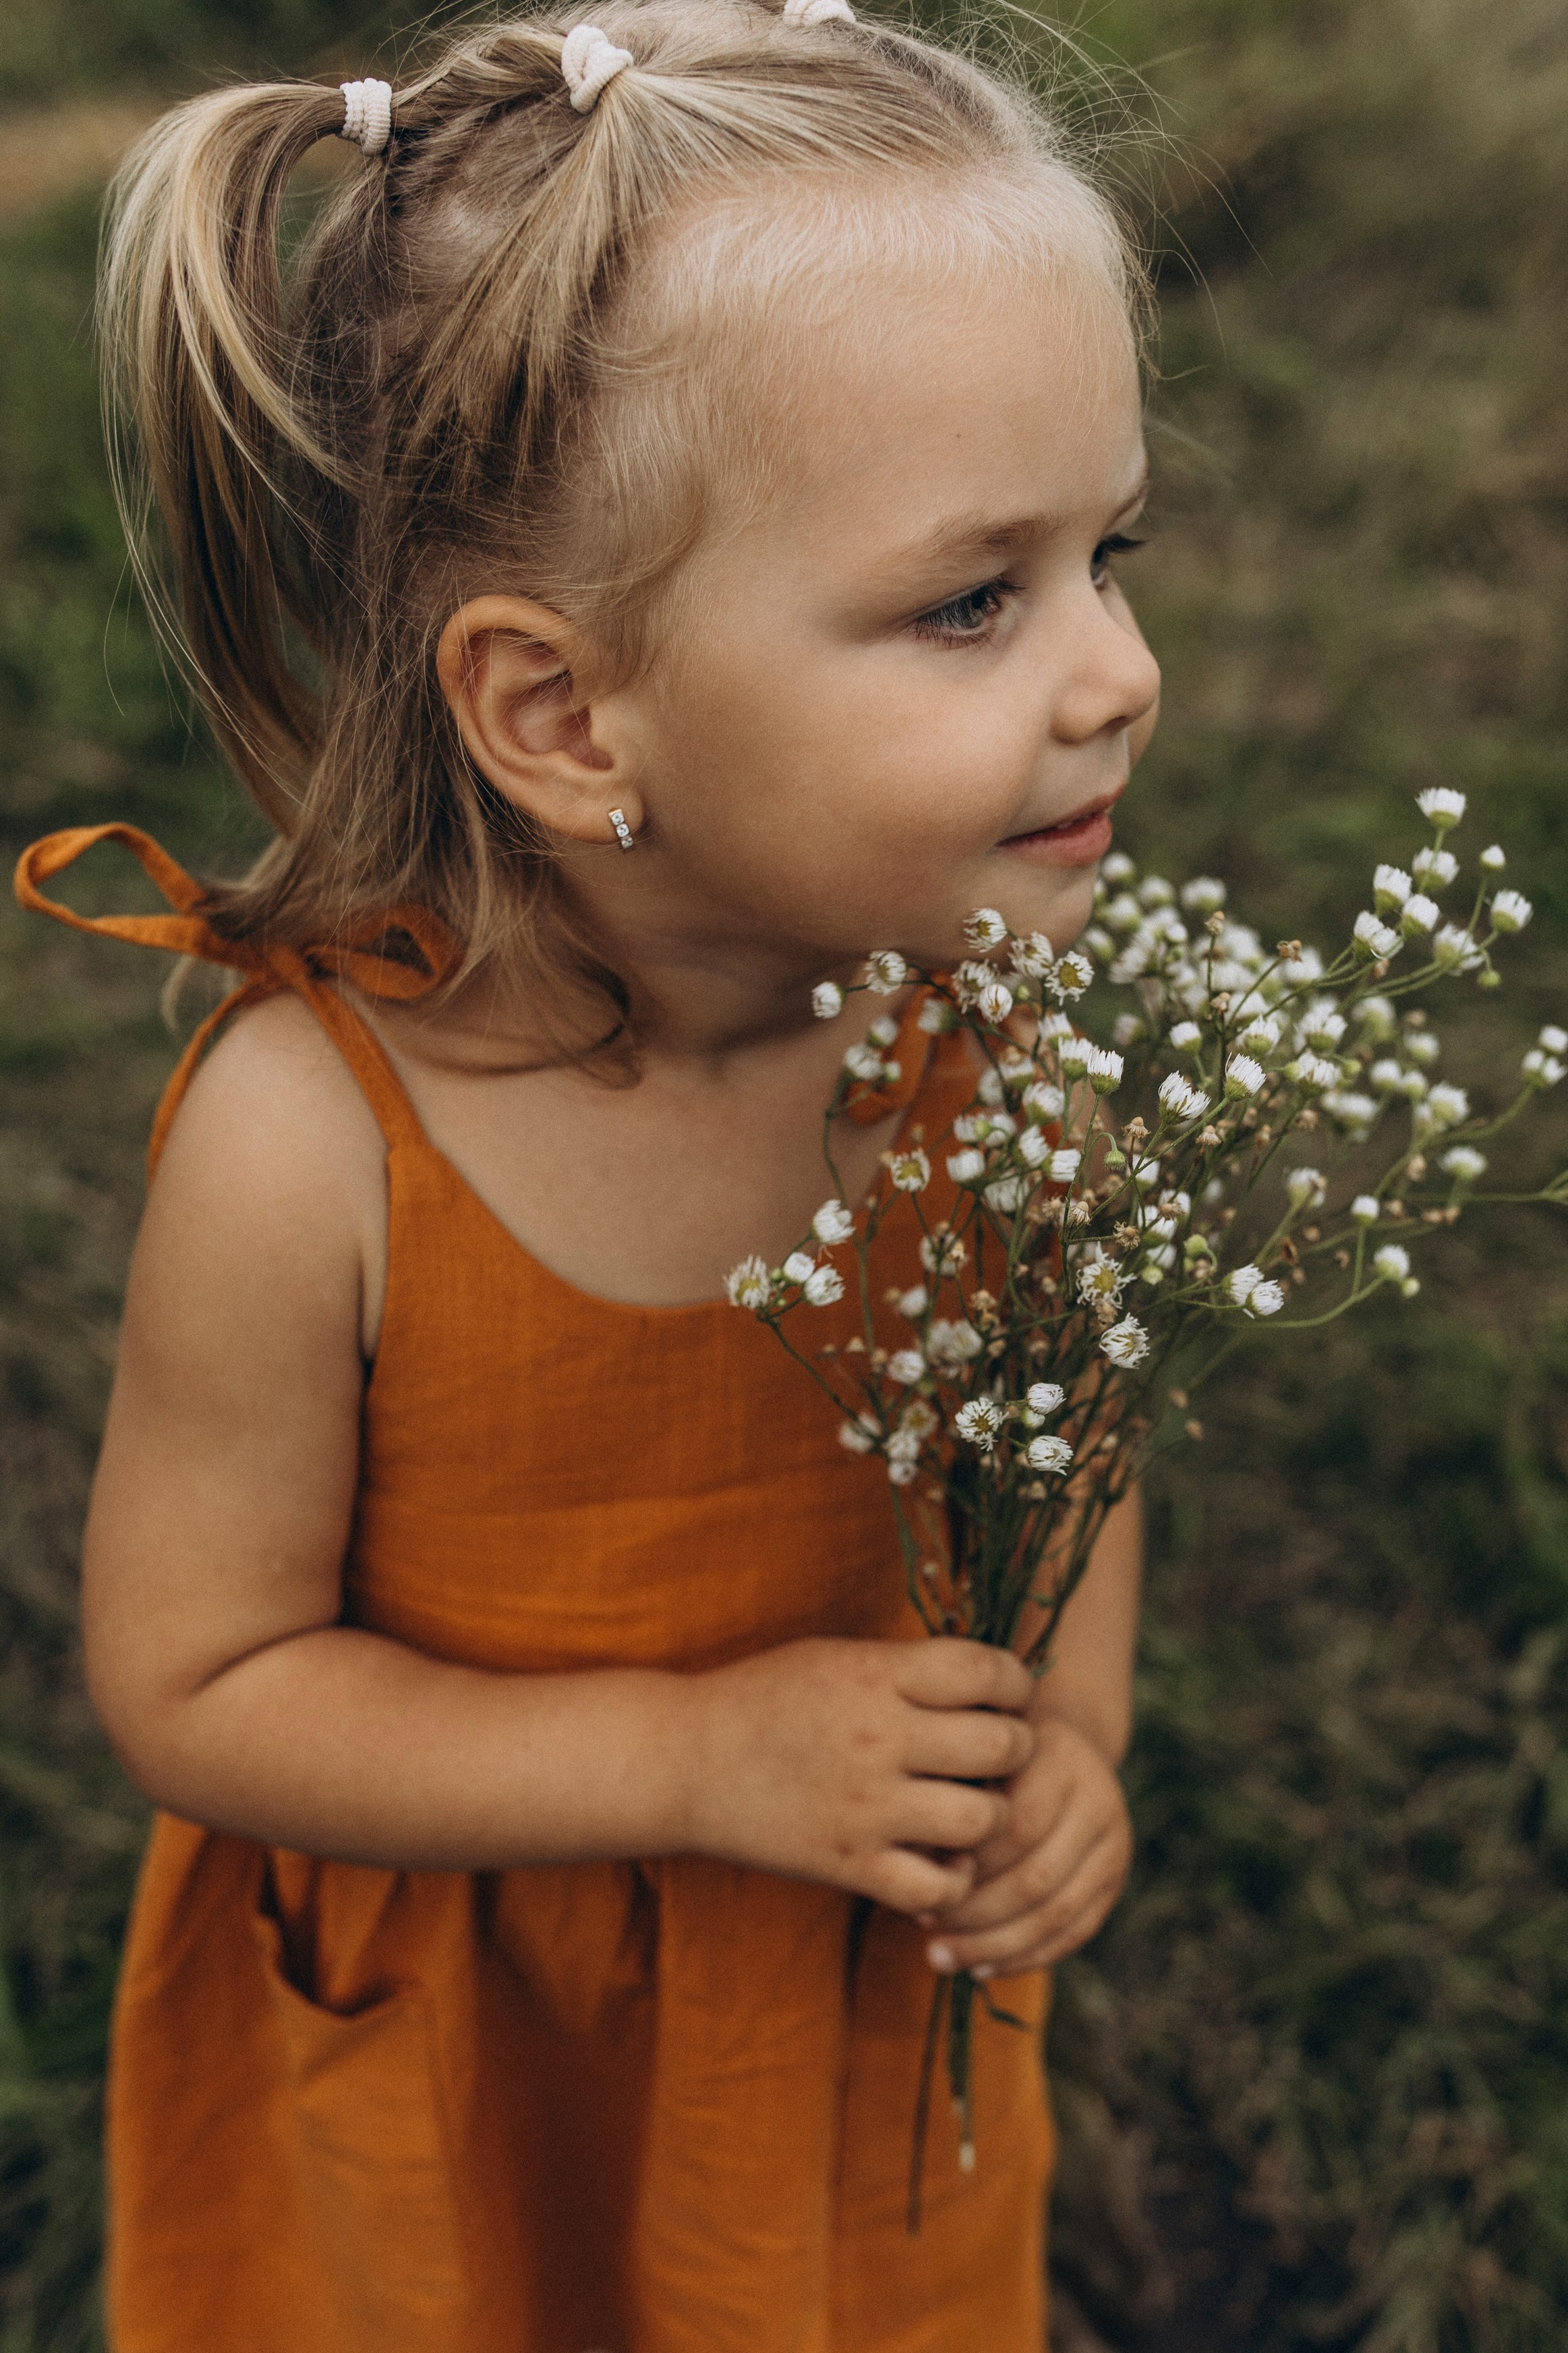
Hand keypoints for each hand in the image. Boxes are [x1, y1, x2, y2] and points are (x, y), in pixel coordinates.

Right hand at [679, 1637, 1034, 1914]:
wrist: (684, 1760)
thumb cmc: (764, 1698)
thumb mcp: (835, 1656)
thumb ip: (907, 1667)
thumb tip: (990, 1678)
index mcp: (875, 1676)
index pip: (986, 1670)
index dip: (1016, 1683)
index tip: (1009, 1696)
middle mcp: (877, 1738)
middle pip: (1000, 1745)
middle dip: (1015, 1749)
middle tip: (999, 1756)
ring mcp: (864, 1807)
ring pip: (981, 1820)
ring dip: (989, 1817)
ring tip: (971, 1809)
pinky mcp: (847, 1864)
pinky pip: (936, 1886)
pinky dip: (951, 1881)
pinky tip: (939, 1860)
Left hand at [921, 1712, 1130, 1979]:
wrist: (1048, 1750)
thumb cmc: (983, 1757)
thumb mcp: (962, 1759)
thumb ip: (946, 1803)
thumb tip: (925, 1875)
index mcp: (1057, 1756)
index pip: (1016, 1829)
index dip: (966, 1866)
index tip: (917, 1886)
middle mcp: (1097, 1797)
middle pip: (1035, 1878)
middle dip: (974, 1915)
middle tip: (924, 1929)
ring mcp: (1113, 1841)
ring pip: (1054, 1914)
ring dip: (993, 1946)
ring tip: (940, 1957)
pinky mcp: (1114, 1878)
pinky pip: (1073, 1933)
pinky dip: (1024, 1957)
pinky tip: (980, 1967)